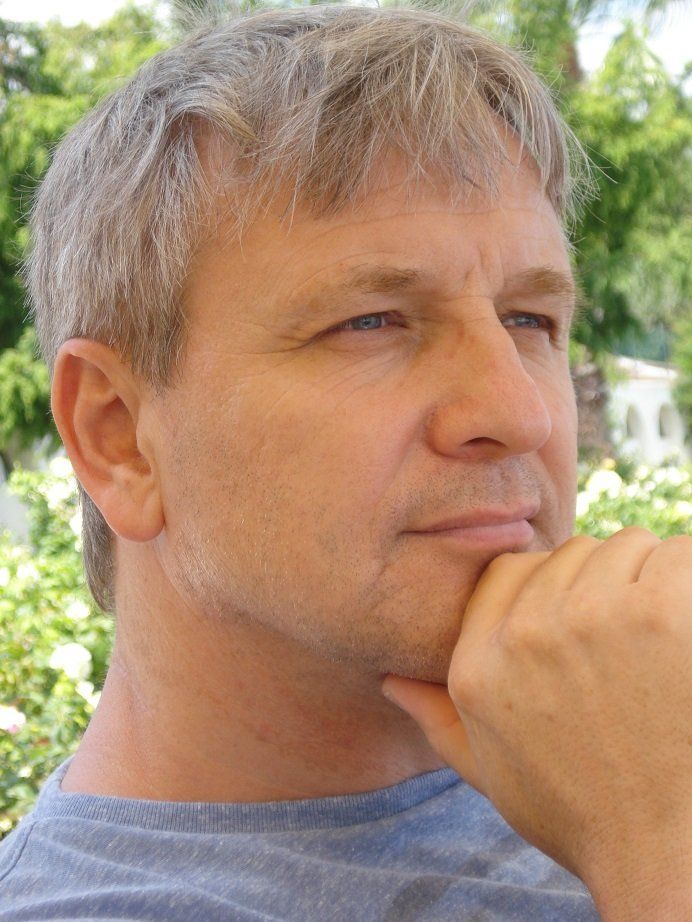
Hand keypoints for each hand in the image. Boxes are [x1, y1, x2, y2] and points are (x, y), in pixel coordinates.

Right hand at [381, 528, 691, 913]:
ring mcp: (592, 617)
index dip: (550, 585)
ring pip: (627, 546)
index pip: (509, 570)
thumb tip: (390, 680)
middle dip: (602, 583)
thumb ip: (437, 718)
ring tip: (660, 639)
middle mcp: (525, 633)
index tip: (581, 619)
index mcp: (478, 664)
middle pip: (572, 553)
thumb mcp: (489, 771)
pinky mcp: (660, 613)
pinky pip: (678, 555)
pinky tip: (688, 633)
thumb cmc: (580, 810)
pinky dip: (688, 581)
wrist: (664, 854)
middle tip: (627, 641)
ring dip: (648, 579)